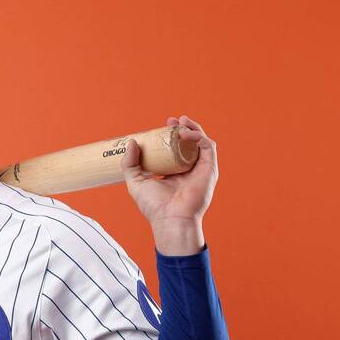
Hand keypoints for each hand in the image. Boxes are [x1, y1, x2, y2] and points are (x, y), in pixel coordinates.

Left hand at [121, 115, 218, 254]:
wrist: (169, 219)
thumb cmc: (154, 206)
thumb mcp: (136, 181)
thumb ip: (130, 163)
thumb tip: (132, 142)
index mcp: (173, 172)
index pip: (175, 149)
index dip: (171, 135)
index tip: (162, 125)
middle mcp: (189, 170)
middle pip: (189, 143)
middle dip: (182, 128)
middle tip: (172, 120)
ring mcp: (200, 169)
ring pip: (201, 141)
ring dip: (193, 128)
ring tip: (181, 121)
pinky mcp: (209, 170)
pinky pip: (208, 147)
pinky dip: (199, 136)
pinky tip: (186, 133)